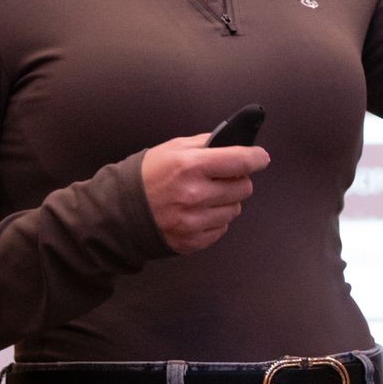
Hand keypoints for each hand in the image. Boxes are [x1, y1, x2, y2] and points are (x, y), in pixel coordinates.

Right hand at [140, 134, 269, 253]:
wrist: (121, 212)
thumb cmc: (147, 176)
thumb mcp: (173, 148)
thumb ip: (206, 143)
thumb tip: (235, 142)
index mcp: (190, 166)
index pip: (240, 161)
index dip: (256, 158)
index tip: (261, 157)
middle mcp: (195, 195)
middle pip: (243, 188)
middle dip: (238, 180)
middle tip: (223, 178)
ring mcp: (193, 221)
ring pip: (234, 210)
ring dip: (226, 202)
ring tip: (206, 196)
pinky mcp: (192, 241)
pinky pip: (221, 229)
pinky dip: (215, 220)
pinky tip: (198, 212)